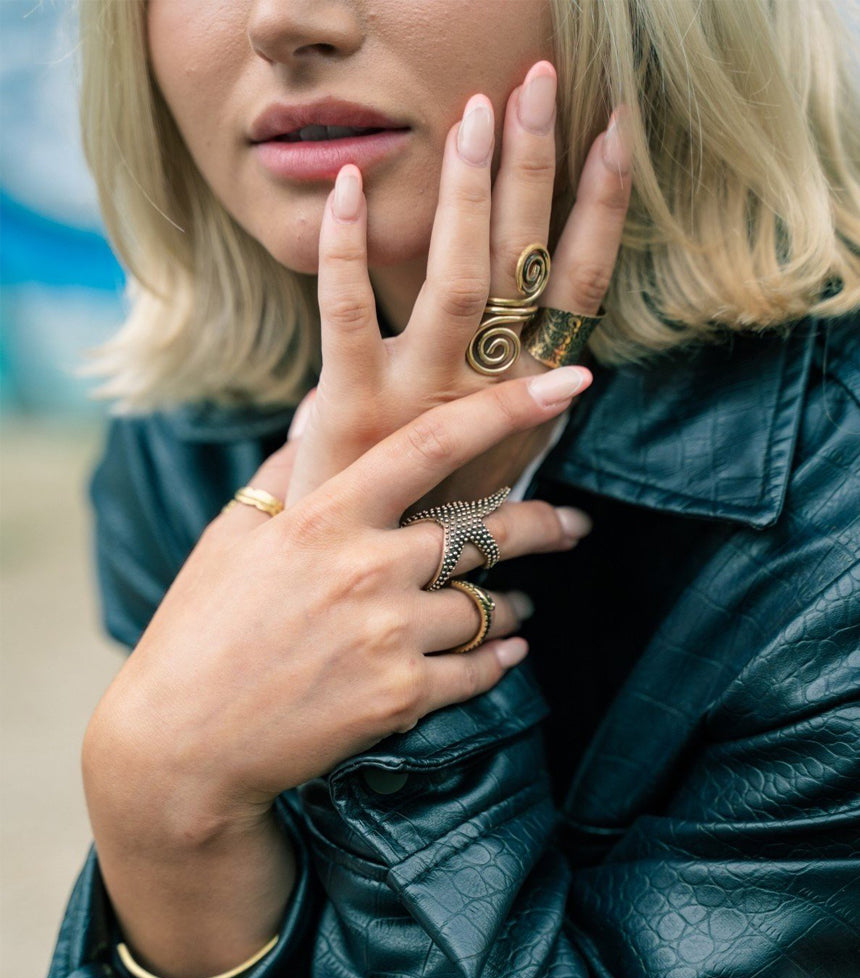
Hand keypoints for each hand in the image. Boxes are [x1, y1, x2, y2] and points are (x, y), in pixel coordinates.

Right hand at [87, 369, 589, 838]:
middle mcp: (366, 569)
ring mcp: (387, 636)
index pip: (432, 444)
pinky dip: (499, 660)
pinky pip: (478, 671)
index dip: (507, 408)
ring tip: (521, 603)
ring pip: (489, 607)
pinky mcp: (399, 698)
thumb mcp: (232, 535)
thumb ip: (288, 468)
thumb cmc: (199, 629)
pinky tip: (507, 651)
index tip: (567, 385)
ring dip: (513, 604)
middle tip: (574, 523)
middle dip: (546, 524)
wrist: (182, 743)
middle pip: (487, 531)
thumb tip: (318, 410)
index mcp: (325, 517)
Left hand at [287, 61, 630, 508]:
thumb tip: (572, 380)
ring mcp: (418, 394)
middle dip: (533, 171)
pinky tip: (349, 181)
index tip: (614, 135)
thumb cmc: (440, 511)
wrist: (371, 579)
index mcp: (529, 396)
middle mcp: (485, 387)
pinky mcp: (353, 402)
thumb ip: (526, 410)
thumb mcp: (502, 462)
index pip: (581, 291)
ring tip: (474, 113)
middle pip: (523, 265)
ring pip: (455, 278)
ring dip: (467, 193)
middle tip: (539, 85)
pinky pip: (350, 312)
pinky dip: (347, 247)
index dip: (601, 212)